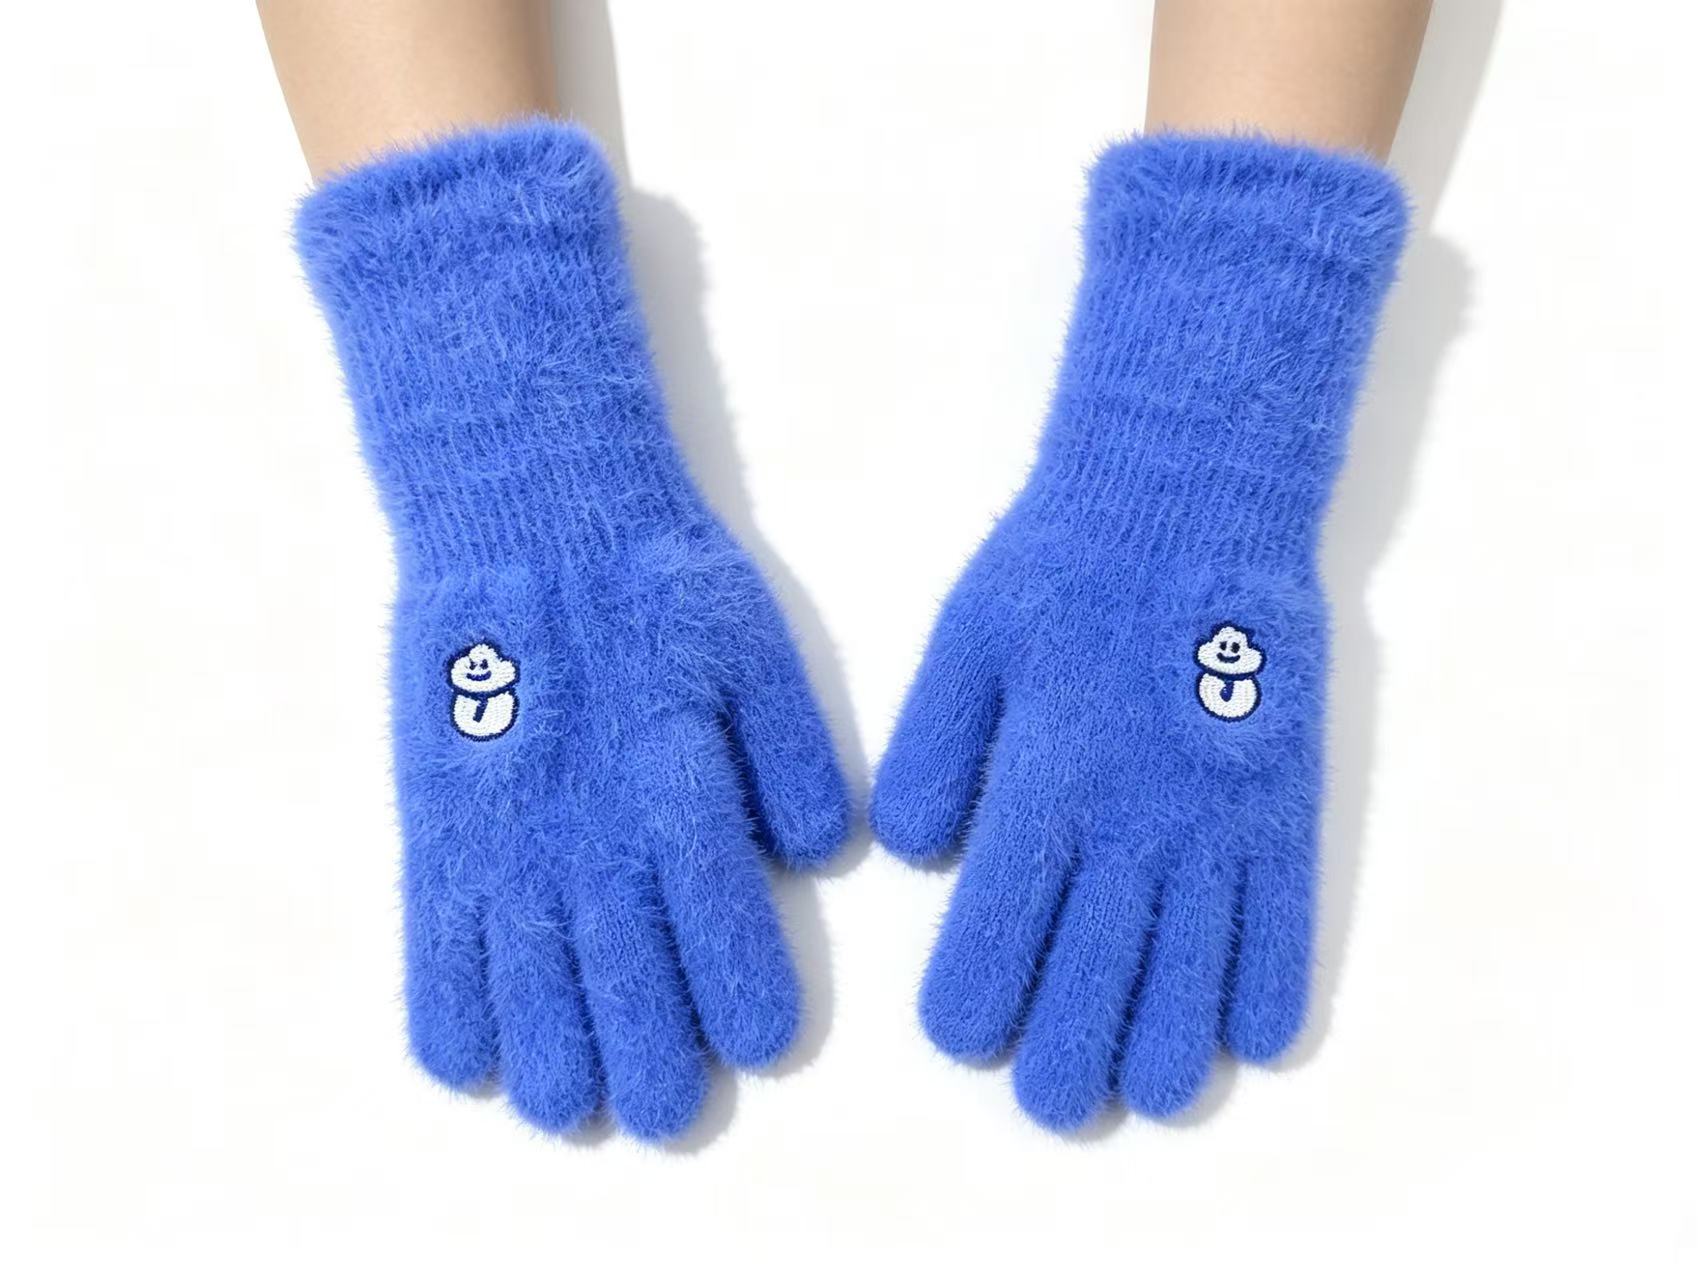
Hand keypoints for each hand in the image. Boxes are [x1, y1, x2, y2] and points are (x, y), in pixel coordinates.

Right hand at [297, 122, 846, 1139]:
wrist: (530, 516)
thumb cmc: (657, 581)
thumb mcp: (756, 647)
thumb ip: (791, 756)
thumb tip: (816, 855)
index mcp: (677, 783)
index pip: (718, 920)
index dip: (741, 994)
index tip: (759, 1046)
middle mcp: (589, 824)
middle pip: (621, 975)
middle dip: (649, 1057)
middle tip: (667, 1112)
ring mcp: (505, 829)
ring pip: (526, 976)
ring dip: (551, 1054)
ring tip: (572, 1107)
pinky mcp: (438, 822)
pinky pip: (433, 938)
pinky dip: (447, 1008)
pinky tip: (468, 1062)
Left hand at [870, 136, 1406, 1128]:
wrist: (1190, 497)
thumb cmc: (1060, 569)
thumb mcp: (962, 644)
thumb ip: (932, 756)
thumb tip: (920, 859)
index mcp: (1044, 783)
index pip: (997, 938)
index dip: (973, 1006)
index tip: (963, 1031)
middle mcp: (1134, 820)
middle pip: (1095, 984)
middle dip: (1064, 1060)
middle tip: (1047, 1096)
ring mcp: (1218, 818)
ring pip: (1193, 977)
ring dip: (1165, 1052)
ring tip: (1141, 1091)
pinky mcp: (1285, 805)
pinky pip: (1283, 924)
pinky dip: (1264, 992)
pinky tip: (1245, 1038)